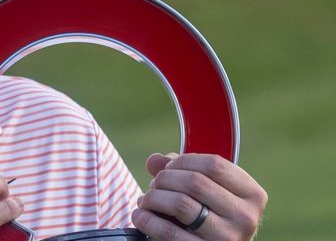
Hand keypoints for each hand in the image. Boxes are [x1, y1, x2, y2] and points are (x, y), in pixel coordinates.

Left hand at [132, 153, 267, 240]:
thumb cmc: (212, 215)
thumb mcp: (208, 191)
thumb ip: (183, 170)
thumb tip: (154, 160)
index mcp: (252, 194)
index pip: (214, 164)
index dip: (183, 161)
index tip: (169, 167)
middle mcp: (245, 216)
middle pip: (194, 182)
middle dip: (164, 179)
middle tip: (154, 185)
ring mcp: (228, 238)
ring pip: (181, 204)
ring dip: (153, 197)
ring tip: (145, 200)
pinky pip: (169, 232)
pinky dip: (148, 220)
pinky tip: (141, 216)